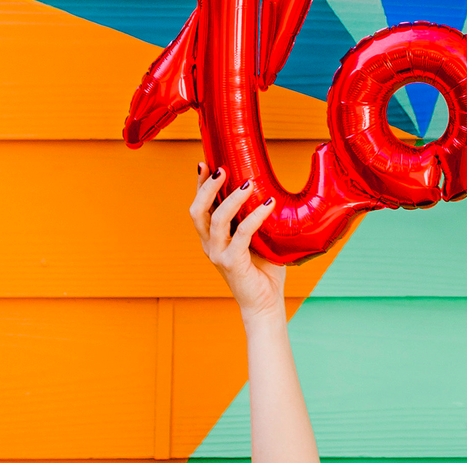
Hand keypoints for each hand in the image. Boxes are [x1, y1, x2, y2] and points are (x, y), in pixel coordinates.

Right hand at [190, 163, 284, 321]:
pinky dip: (255, 216)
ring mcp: (218, 254)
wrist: (265, 302)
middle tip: (223, 169)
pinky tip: (268, 204)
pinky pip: (241, 233)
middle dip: (208, 187)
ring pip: (216, 219)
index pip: (200, 207)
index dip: (200, 185)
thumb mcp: (257, 237)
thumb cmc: (263, 269)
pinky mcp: (231, 263)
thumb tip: (268, 190)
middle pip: (198, 211)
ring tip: (249, 183)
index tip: (205, 163)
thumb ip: (254, 218)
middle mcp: (210, 245)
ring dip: (231, 198)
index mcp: (212, 237)